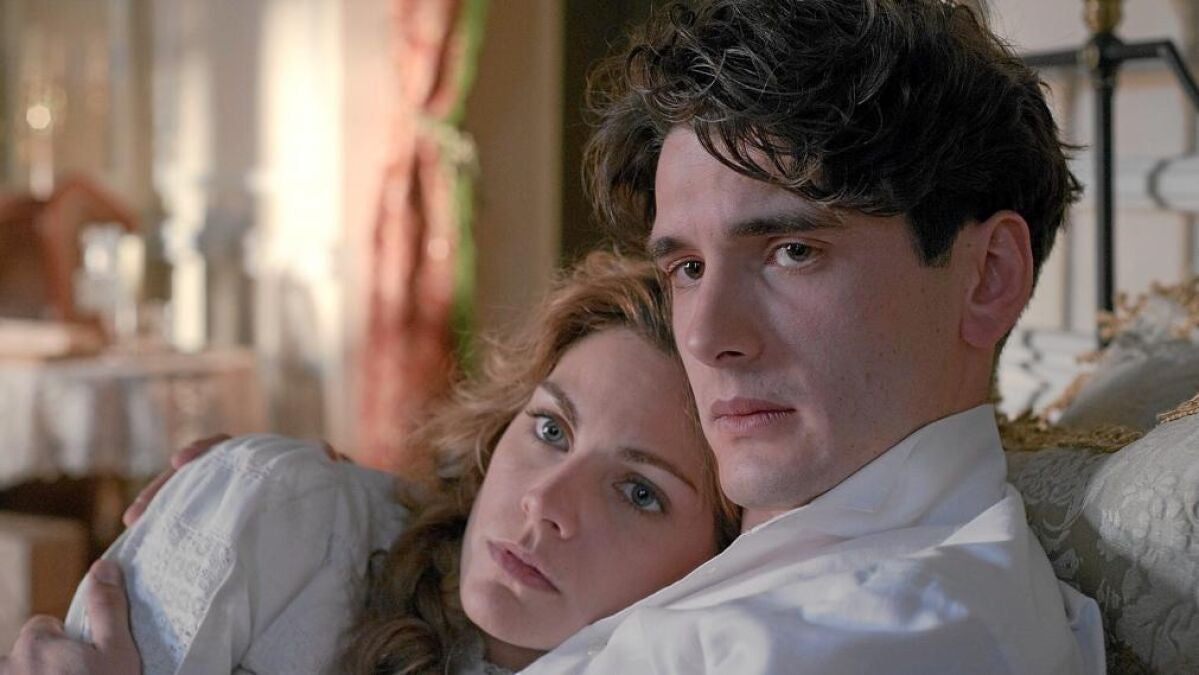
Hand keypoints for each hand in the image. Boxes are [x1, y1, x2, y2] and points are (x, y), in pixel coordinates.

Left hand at [0, 560, 139, 674]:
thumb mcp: (117, 653)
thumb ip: (107, 609)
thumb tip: (103, 567)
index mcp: (35, 643)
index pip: (43, 627)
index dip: (66, 641)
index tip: (84, 659)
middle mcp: (9, 663)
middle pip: (30, 651)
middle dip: (50, 661)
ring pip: (22, 670)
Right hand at [122, 434, 351, 525]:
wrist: (341, 521)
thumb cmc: (336, 493)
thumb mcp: (335, 479)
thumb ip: (331, 467)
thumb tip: (326, 452)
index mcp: (258, 460)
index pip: (223, 446)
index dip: (201, 450)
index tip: (181, 461)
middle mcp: (236, 478)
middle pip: (191, 477)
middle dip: (161, 491)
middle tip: (135, 515)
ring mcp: (227, 502)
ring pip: (186, 502)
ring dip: (159, 514)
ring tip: (133, 530)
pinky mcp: (225, 526)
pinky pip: (195, 527)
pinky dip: (174, 535)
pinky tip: (151, 550)